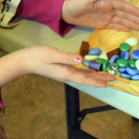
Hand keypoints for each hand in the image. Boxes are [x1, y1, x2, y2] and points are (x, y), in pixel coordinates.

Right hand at [0, 45, 114, 87]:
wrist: (25, 60)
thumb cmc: (37, 56)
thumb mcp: (52, 55)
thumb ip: (66, 58)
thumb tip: (80, 60)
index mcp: (65, 72)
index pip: (84, 79)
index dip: (96, 81)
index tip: (108, 83)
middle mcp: (66, 74)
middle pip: (86, 79)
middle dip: (100, 79)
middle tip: (113, 78)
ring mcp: (64, 72)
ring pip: (83, 75)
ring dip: (95, 76)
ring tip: (106, 75)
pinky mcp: (62, 68)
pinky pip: (78, 72)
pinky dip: (87, 72)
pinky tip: (91, 70)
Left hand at [62, 0, 138, 30]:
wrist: (67, 11)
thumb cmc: (76, 3)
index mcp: (107, 2)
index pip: (123, 6)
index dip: (132, 9)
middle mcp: (108, 10)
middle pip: (125, 14)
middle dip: (135, 18)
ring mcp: (106, 17)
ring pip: (121, 20)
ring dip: (131, 23)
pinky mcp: (101, 24)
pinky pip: (114, 26)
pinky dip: (122, 27)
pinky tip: (129, 29)